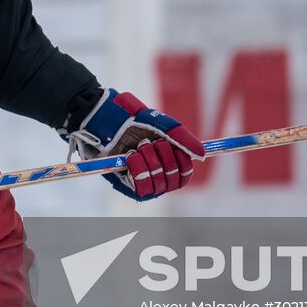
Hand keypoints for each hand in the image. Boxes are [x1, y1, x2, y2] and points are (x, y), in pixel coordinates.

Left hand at [61, 89, 203, 201]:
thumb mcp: (161, 124)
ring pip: (159, 183)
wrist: (103, 118)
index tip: (175, 147)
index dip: (184, 164)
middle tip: (150, 142)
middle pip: (174, 180)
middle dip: (165, 157)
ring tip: (137, 147)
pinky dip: (138, 169)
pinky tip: (130, 157)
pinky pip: (142, 187)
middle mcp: (155, 175)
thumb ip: (183, 138)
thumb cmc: (130, 119)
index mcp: (166, 161)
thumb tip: (203, 155)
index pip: (185, 175)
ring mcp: (140, 181)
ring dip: (149, 160)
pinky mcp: (125, 185)